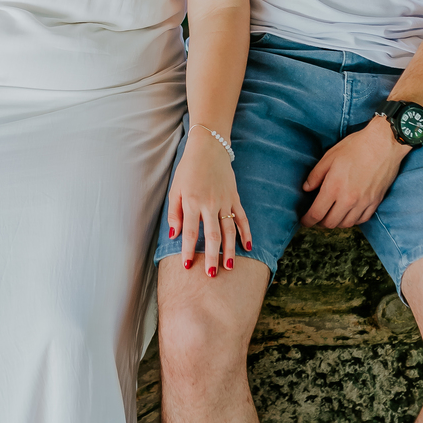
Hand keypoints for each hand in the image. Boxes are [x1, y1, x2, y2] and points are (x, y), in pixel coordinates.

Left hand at [169, 132, 251, 275]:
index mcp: (192, 202)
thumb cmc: (187, 170)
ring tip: (230, 267)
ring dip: (230, 250)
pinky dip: (246, 233)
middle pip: (213, 235)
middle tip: (212, 274)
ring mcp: (225, 201)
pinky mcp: (235, 198)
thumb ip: (174, 213)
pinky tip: (248, 247)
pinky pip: (242, 218)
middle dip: (213, 257)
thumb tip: (174, 235)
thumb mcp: (175, 189)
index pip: (191, 232)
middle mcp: (210, 204)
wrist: (208, 148)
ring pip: (229, 230)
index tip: (187, 266)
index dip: (189, 250)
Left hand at [300, 117, 406, 229]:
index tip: (304, 221)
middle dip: (320, 223)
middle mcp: (348, 199)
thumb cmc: (356, 146)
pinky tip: (349, 213)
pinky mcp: (376, 202)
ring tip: (332, 215)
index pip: (316, 214)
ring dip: (337, 222)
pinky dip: (353, 220)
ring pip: (346, 224)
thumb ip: (316, 175)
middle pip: (330, 223)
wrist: (384, 143)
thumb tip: (306, 189)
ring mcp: (363, 202)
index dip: (307, 220)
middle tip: (317, 217)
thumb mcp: (330, 156)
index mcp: (333, 188)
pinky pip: (362, 219)